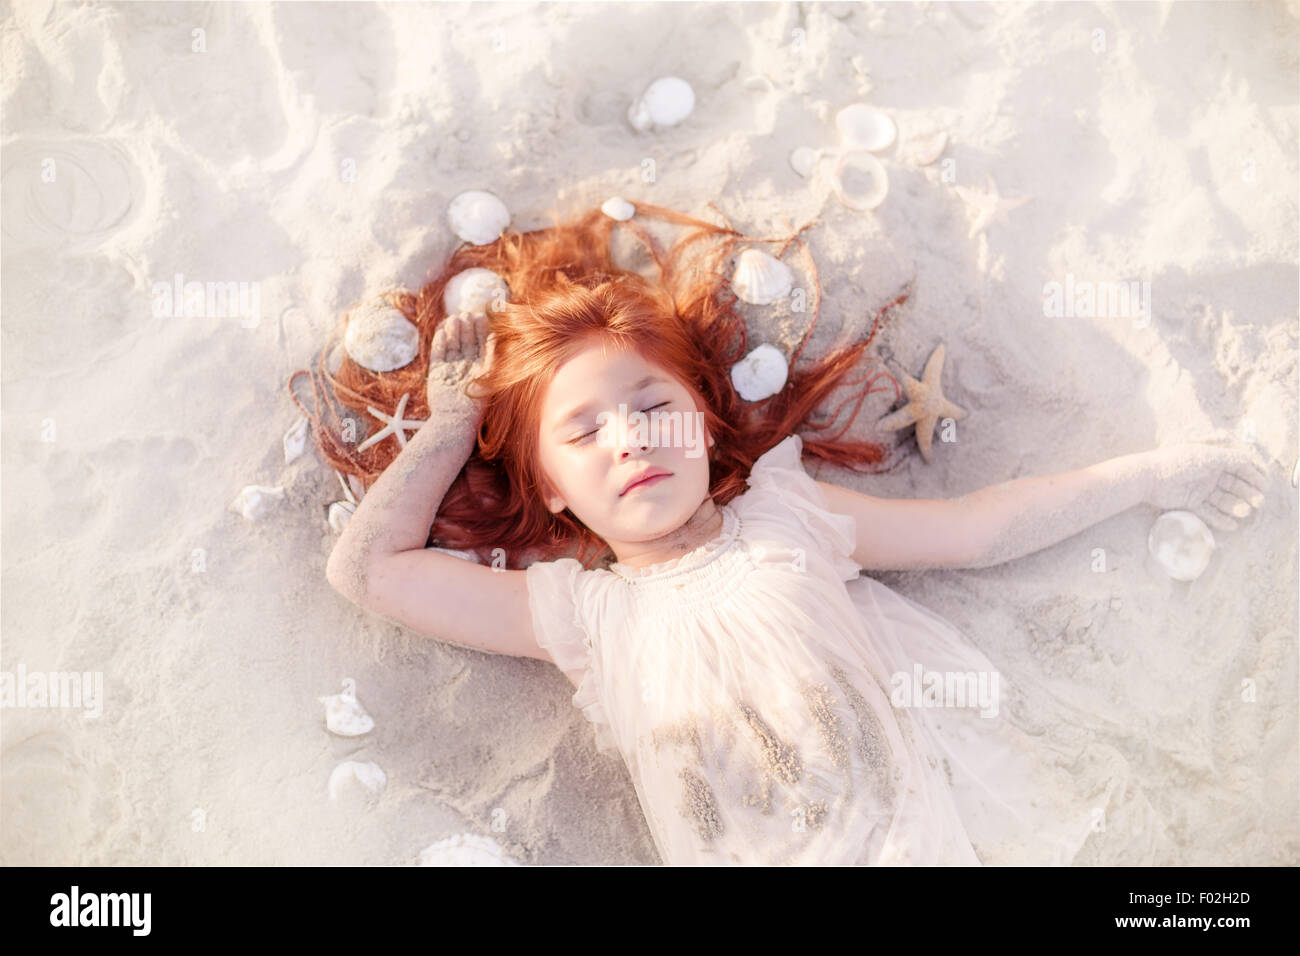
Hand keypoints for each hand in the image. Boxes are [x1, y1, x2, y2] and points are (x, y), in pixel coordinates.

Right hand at [427, 311, 496, 408]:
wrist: (456, 421)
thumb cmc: (476, 404)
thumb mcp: (488, 378)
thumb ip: (491, 357)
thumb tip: (496, 336)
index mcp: (480, 367)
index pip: (480, 343)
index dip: (480, 330)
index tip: (481, 316)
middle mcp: (465, 366)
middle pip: (466, 341)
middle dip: (466, 327)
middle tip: (466, 314)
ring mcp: (450, 368)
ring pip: (452, 345)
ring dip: (453, 331)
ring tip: (455, 319)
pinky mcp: (437, 373)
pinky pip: (438, 354)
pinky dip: (439, 343)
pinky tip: (442, 332)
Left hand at [1141, 438, 1269, 530]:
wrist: (1150, 477)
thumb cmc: (1179, 462)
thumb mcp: (1208, 457)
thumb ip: (1231, 459)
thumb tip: (1252, 461)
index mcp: (1213, 459)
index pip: (1239, 466)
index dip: (1253, 475)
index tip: (1264, 485)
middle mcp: (1208, 474)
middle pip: (1234, 485)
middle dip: (1247, 493)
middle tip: (1258, 502)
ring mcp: (1200, 489)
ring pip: (1224, 500)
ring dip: (1236, 506)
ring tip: (1243, 512)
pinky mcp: (1191, 503)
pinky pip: (1209, 512)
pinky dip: (1221, 519)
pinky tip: (1232, 525)